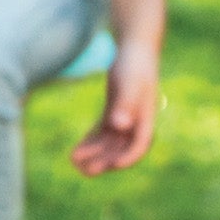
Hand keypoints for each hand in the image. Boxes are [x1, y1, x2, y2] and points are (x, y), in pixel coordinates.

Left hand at [69, 39, 158, 175]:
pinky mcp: (114, 111)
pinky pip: (102, 132)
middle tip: (84, 171)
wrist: (133, 48)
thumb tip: (120, 126)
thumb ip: (125, 105)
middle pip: (121, 148)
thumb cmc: (133, 64)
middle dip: (104, 160)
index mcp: (146, 117)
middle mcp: (136, 121)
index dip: (127, 157)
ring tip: (73, 161)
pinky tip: (76, 150)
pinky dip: (91, 141)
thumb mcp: (129, 83)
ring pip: (109, 142)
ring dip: (94, 153)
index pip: (139, 144)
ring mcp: (125, 117)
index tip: (111, 167)